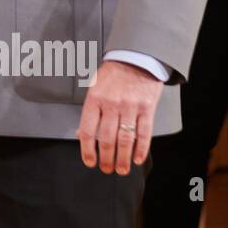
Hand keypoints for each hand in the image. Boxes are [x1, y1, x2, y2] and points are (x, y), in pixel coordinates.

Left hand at [77, 60, 163, 174]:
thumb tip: (81, 134)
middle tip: (107, 169)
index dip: (87, 150)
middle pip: (107, 139)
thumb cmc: (113, 74)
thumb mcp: (95, 87)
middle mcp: (111, 104)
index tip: (90, 162)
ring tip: (122, 169)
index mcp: (95, 99)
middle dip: (106, 159)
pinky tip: (138, 159)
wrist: (136, 58)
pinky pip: (144, 133)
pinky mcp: (146, 108)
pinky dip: (141, 148)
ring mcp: (130, 107)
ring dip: (123, 158)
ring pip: (125, 140)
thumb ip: (90, 111)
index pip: (87, 130)